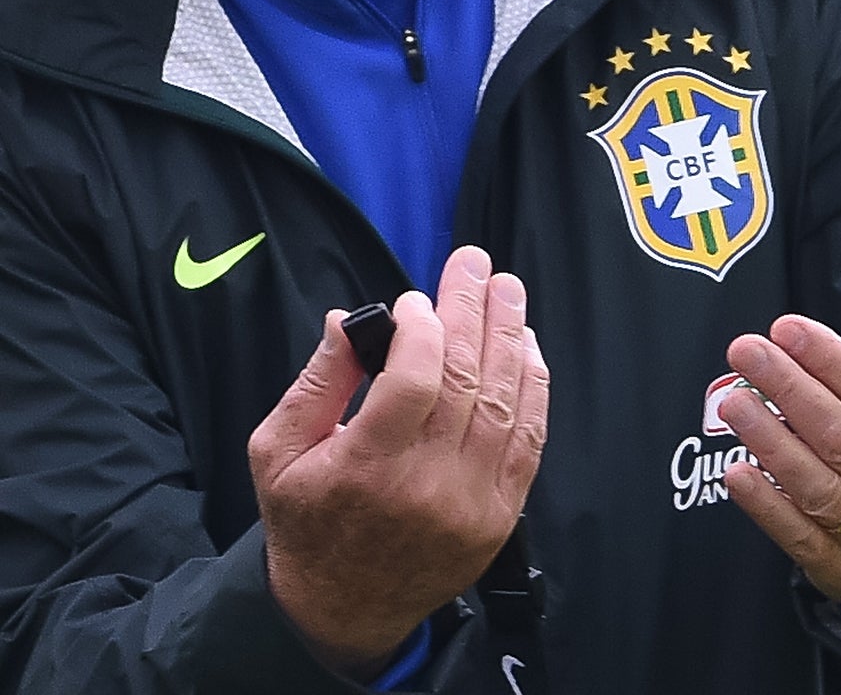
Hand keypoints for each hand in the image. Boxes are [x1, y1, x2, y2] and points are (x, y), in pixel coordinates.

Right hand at [248, 246, 549, 673]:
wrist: (345, 606)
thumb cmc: (307, 520)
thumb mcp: (278, 452)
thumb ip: (317, 382)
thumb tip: (351, 317)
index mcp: (366, 468)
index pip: (415, 381)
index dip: (423, 330)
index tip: (416, 298)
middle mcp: (427, 486)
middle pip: (466, 379)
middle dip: (472, 310)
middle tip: (474, 263)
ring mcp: (472, 501)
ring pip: (504, 400)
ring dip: (510, 336)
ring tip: (506, 291)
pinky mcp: (501, 511)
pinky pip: (529, 436)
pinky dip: (533, 385)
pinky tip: (526, 345)